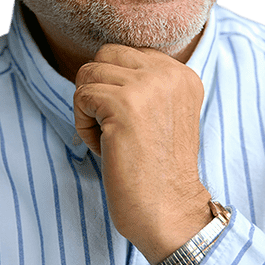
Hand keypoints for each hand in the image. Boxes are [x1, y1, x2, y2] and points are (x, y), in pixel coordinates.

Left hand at [74, 45, 211, 264]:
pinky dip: (84, 125)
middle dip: (98, 88)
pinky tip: (105, 147)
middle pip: (105, 54)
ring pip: (88, 73)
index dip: (116, 86)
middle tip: (112, 126)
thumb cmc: (159, 172)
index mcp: (183, 74)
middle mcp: (170, 73)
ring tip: (110, 139)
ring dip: (88, 108)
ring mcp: (147, 86)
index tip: (131, 122)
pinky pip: (81, 96)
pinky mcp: (123, 103)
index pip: (128, 54)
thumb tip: (100, 67)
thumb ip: (146, 86)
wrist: (170, 210)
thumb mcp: (165, 114)